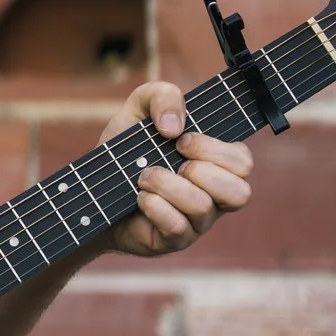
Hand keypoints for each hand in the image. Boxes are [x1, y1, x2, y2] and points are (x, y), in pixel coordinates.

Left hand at [97, 81, 254, 257]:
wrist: (92, 191)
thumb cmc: (125, 151)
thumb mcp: (138, 111)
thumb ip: (161, 95)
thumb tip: (174, 126)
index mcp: (217, 165)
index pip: (243, 162)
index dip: (214, 149)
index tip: (180, 139)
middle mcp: (214, 195)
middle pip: (240, 192)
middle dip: (200, 171)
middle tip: (170, 161)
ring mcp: (197, 221)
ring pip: (204, 208)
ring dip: (169, 186)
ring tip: (144, 177)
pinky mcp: (174, 240)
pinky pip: (178, 228)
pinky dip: (156, 207)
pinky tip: (140, 197)